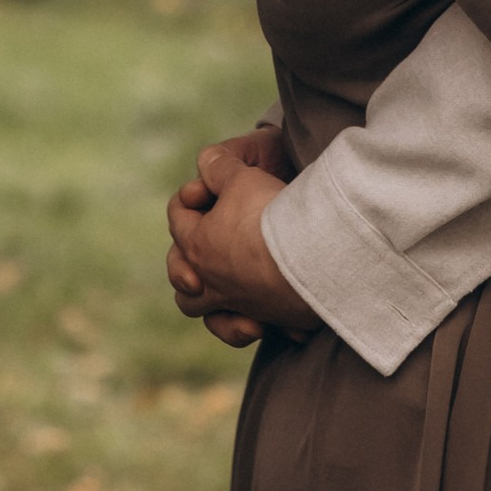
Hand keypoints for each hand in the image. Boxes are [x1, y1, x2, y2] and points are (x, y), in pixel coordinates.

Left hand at [166, 139, 320, 347]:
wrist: (313, 253)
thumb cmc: (271, 215)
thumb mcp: (241, 176)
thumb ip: (218, 166)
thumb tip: (207, 161)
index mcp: (197, 246)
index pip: (177, 219)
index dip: (189, 197)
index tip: (210, 187)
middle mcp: (211, 282)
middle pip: (182, 280)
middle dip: (187, 265)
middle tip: (210, 247)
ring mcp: (239, 305)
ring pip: (209, 314)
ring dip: (213, 305)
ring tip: (229, 289)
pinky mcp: (270, 318)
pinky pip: (251, 329)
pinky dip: (253, 324)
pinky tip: (264, 314)